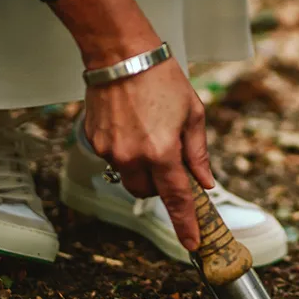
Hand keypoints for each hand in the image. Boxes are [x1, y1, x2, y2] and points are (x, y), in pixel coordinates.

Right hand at [82, 56, 213, 250]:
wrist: (121, 54)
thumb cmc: (162, 79)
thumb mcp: (193, 114)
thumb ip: (198, 153)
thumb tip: (205, 183)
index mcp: (162, 151)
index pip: (176, 198)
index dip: (185, 224)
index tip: (192, 244)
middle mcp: (133, 156)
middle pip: (147, 193)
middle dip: (159, 184)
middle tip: (167, 157)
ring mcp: (110, 150)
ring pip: (128, 178)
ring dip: (141, 168)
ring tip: (147, 132)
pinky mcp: (94, 141)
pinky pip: (113, 159)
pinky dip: (124, 151)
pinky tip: (130, 125)